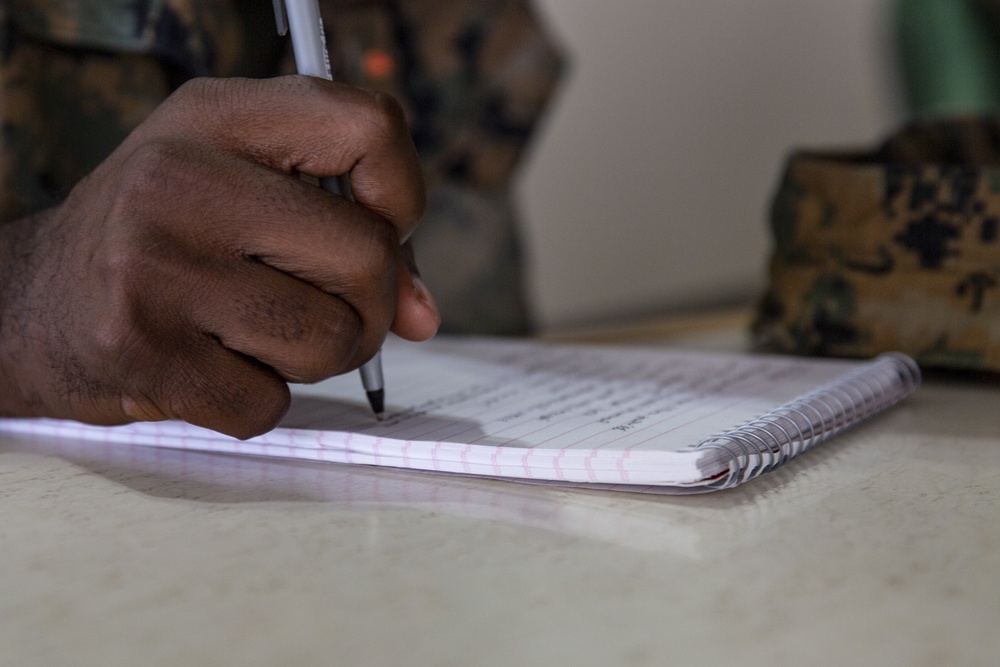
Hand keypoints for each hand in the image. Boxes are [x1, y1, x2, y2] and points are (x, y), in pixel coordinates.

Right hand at [0, 76, 439, 437]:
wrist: (34, 305)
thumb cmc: (165, 240)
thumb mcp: (246, 188)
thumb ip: (353, 231)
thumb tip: (423, 314)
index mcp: (216, 116)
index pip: (370, 127)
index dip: (402, 193)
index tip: (382, 227)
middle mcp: (180, 179)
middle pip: (368, 256)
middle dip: (368, 303)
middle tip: (323, 305)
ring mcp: (154, 266)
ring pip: (332, 339)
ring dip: (316, 355)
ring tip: (257, 333)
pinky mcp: (142, 351)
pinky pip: (271, 404)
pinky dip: (258, 399)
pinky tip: (211, 365)